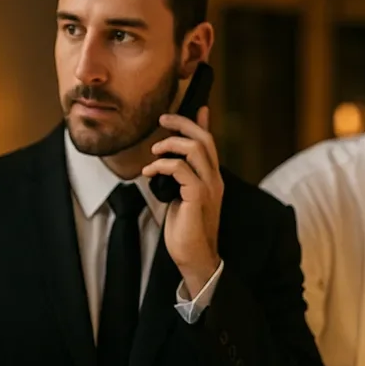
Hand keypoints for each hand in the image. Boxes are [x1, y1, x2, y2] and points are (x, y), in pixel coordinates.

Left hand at [142, 106, 222, 294]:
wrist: (195, 258)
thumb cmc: (186, 232)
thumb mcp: (182, 199)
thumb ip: (180, 179)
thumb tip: (170, 164)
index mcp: (212, 179)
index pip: (210, 143)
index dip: (203, 122)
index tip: (196, 107)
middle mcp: (214, 179)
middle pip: (204, 139)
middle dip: (182, 123)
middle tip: (163, 119)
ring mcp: (208, 187)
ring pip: (195, 149)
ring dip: (170, 144)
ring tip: (153, 151)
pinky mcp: (198, 196)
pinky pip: (181, 169)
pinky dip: (162, 165)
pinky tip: (150, 172)